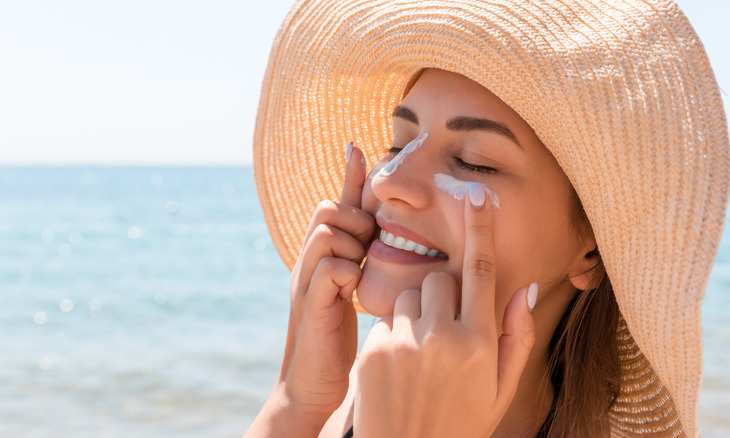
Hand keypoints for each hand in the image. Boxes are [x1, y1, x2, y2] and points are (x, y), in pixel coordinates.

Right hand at [249, 144, 374, 435]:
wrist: (312, 384)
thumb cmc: (337, 336)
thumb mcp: (351, 290)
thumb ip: (361, 259)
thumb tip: (380, 233)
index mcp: (322, 255)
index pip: (335, 204)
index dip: (349, 176)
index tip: (359, 146)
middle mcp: (309, 261)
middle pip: (327, 209)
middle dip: (354, 219)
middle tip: (367, 246)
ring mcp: (306, 281)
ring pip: (327, 232)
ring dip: (351, 244)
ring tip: (359, 270)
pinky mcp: (310, 305)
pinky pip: (329, 267)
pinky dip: (346, 272)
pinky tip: (354, 291)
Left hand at [354, 182, 536, 436]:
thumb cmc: (462, 423)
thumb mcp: (501, 389)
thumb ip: (518, 336)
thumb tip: (527, 286)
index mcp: (480, 343)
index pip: (481, 271)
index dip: (480, 228)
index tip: (477, 194)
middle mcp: (443, 338)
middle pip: (439, 280)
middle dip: (442, 295)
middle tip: (444, 332)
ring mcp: (405, 344)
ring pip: (410, 297)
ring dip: (417, 315)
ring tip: (420, 358)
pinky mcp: (374, 351)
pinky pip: (387, 321)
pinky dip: (394, 335)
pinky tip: (399, 371)